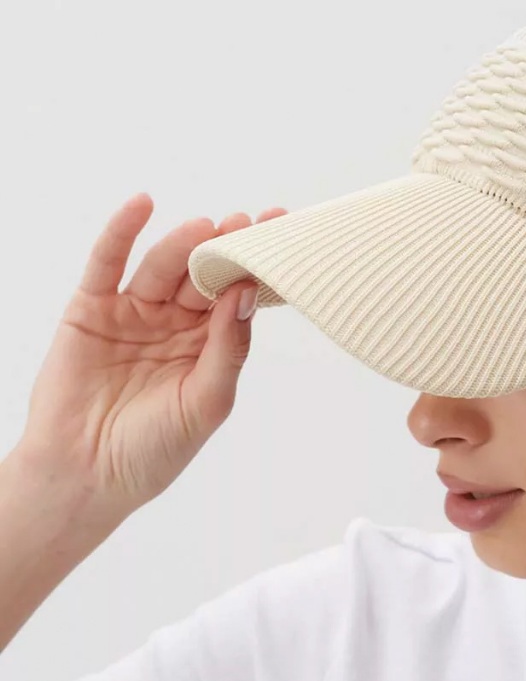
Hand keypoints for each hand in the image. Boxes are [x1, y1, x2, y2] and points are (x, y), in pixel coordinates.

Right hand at [15, 193, 285, 514]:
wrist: (85, 475)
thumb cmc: (154, 450)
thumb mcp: (205, 402)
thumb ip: (228, 349)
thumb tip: (246, 294)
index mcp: (209, 346)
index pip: (238, 298)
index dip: (258, 268)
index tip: (284, 236)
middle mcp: (175, 324)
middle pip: (203, 277)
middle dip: (226, 250)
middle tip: (249, 224)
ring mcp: (134, 313)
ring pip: (162, 268)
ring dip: (184, 244)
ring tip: (207, 228)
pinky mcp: (92, 309)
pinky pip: (108, 263)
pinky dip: (122, 232)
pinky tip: (143, 205)